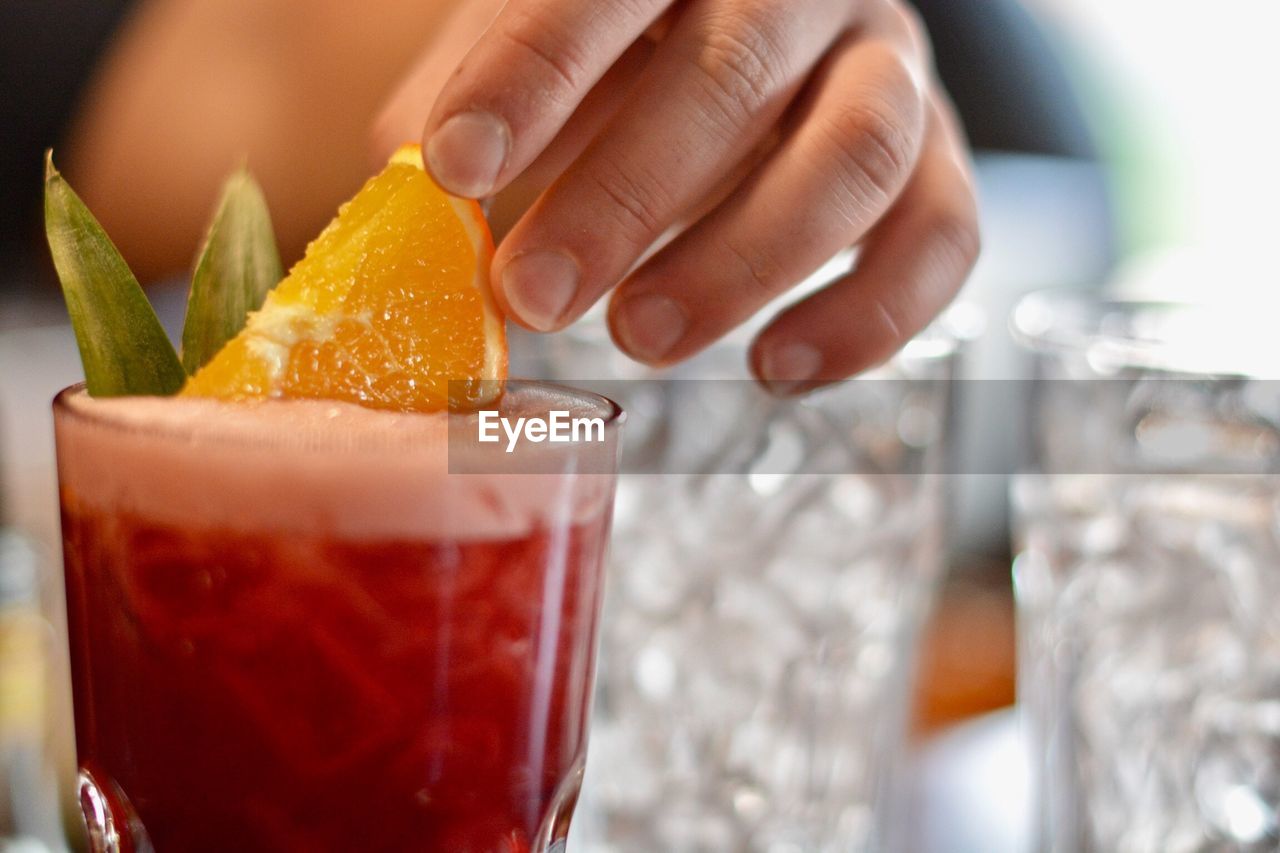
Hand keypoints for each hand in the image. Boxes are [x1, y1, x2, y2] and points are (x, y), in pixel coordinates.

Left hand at [380, 0, 978, 391]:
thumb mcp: (543, 64)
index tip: (451, 170)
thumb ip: (478, 105)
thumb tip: (403, 194)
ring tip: (640, 336)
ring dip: (741, 261)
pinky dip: (862, 317)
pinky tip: (772, 368)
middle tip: (533, 295)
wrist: (764, 59)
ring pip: (855, 155)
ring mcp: (891, 72)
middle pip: (735, 73)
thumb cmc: (627, 63)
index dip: (529, 74)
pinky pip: (942, 240)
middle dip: (623, 196)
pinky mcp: (943, 166)